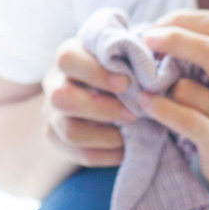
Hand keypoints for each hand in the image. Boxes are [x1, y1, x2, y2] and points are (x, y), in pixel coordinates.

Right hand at [42, 36, 136, 167]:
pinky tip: (126, 149)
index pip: (68, 60)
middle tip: (132, 114)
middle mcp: (53, 84)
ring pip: (69, 131)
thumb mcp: (122, 54)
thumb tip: (157, 60)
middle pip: (62, 98)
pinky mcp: (58, 139)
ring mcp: (52, 114)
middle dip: (101, 109)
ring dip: (106, 136)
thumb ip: (134, 55)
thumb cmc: (119, 67)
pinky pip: (79, 154)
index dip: (95, 73)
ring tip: (130, 133)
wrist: (102, 91)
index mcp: (68, 57)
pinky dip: (107, 155)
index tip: (125, 83)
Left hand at [137, 11, 208, 193]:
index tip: (155, 26)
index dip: (182, 20)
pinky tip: (146, 102)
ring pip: (191, 89)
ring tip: (142, 82)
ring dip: (161, 83)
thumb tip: (155, 33)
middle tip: (146, 39)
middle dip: (174, 39)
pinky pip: (188, 121)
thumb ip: (204, 57)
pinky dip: (162, 109)